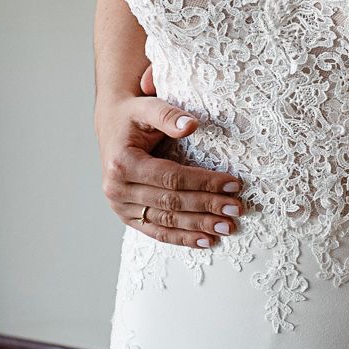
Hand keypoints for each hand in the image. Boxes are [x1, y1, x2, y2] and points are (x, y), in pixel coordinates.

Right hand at [96, 89, 244, 247]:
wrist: (111, 125)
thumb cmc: (132, 116)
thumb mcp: (146, 107)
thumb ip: (167, 114)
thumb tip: (191, 124)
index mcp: (122, 164)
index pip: (171, 177)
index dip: (203, 182)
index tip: (233, 184)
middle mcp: (117, 189)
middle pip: (171, 202)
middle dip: (207, 206)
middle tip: (237, 209)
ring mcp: (120, 207)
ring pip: (166, 222)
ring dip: (199, 226)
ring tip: (227, 227)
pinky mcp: (127, 217)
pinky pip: (157, 231)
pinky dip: (182, 238)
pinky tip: (206, 241)